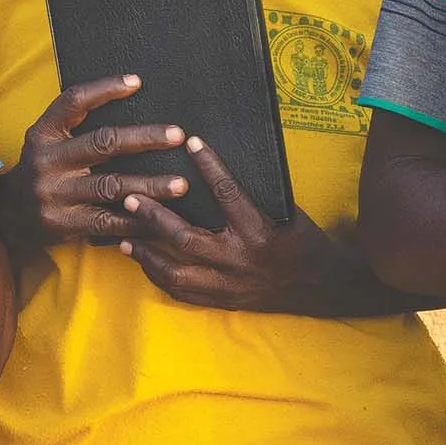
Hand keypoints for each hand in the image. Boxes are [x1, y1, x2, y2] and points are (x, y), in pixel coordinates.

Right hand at [0, 75, 190, 252]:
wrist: (6, 214)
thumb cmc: (43, 168)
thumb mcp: (48, 140)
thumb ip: (76, 125)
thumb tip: (131, 96)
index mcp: (44, 134)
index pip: (73, 101)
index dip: (104, 89)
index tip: (136, 81)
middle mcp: (48, 161)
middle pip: (103, 144)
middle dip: (144, 138)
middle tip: (177, 135)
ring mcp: (55, 194)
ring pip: (112, 186)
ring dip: (150, 185)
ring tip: (181, 184)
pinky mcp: (64, 223)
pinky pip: (108, 222)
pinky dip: (136, 219)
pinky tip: (160, 218)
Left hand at [120, 135, 334, 310]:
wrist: (320, 284)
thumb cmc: (303, 241)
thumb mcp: (286, 211)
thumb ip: (252, 197)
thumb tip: (218, 171)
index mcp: (259, 231)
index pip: (228, 193)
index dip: (209, 166)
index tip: (192, 144)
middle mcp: (240, 259)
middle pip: (186, 238)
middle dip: (155, 217)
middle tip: (131, 198)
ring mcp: (229, 284)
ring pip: (176, 272)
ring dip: (147, 254)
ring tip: (126, 238)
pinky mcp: (224, 300)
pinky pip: (183, 293)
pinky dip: (161, 277)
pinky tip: (146, 263)